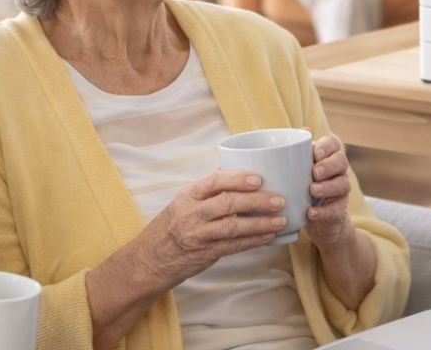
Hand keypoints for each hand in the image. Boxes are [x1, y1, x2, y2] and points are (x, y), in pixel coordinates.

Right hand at [131, 170, 284, 288]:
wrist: (150, 258)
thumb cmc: (172, 225)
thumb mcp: (183, 201)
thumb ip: (208, 190)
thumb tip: (238, 172)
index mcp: (188, 195)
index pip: (213, 181)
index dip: (237, 179)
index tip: (258, 179)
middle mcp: (191, 214)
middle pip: (227, 204)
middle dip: (256, 201)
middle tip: (278, 199)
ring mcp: (198, 235)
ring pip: (233, 227)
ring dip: (260, 224)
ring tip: (280, 220)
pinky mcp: (205, 254)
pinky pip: (233, 247)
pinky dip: (253, 241)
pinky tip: (268, 237)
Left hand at [305, 135, 356, 249]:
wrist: (313, 220)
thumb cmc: (301, 188)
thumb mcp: (296, 171)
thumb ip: (294, 153)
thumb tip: (297, 130)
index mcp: (326, 157)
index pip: (333, 144)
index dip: (327, 146)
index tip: (315, 153)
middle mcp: (337, 171)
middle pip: (341, 161)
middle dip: (329, 165)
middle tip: (315, 172)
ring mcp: (340, 191)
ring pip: (342, 184)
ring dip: (327, 187)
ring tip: (313, 191)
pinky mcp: (338, 210)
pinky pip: (336, 209)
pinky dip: (323, 211)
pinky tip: (311, 212)